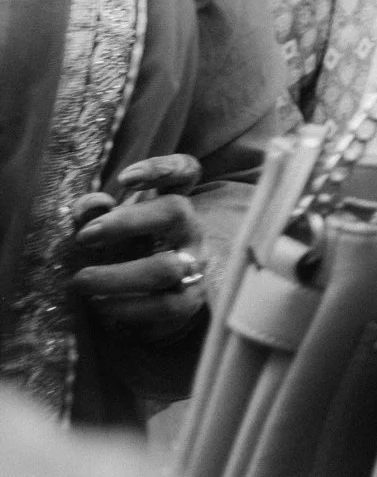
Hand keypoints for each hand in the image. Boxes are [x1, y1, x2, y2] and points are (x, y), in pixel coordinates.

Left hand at [65, 154, 209, 341]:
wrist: (155, 300)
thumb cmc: (128, 254)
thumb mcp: (109, 229)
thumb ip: (92, 214)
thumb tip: (87, 208)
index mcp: (173, 204)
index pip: (185, 171)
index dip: (161, 168)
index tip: (124, 180)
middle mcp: (190, 229)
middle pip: (176, 211)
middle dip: (126, 222)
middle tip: (84, 237)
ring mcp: (195, 265)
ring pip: (168, 267)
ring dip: (118, 276)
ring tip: (81, 281)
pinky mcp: (189, 300)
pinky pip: (163, 306)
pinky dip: (126, 308)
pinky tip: (100, 307)